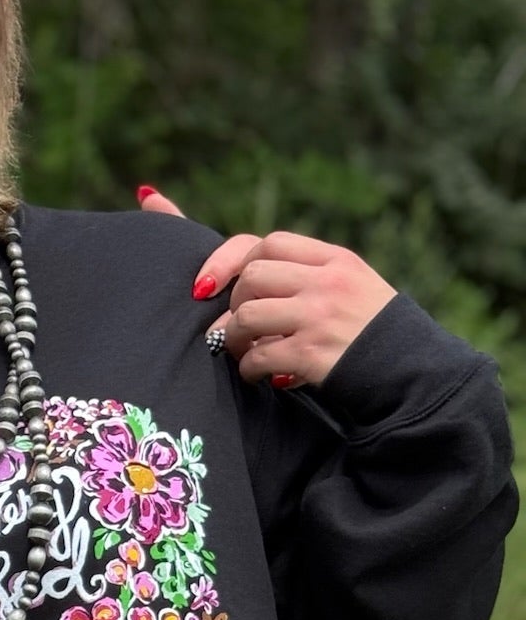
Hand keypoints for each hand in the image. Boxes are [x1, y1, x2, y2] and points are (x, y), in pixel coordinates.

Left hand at [137, 184, 394, 387]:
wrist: (413, 372)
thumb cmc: (374, 334)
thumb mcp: (353, 289)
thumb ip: (308, 280)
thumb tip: (243, 294)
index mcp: (336, 260)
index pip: (271, 242)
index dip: (230, 260)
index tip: (207, 285)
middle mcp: (327, 282)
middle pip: (253, 275)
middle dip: (233, 304)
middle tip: (237, 329)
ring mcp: (319, 315)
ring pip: (247, 314)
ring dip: (234, 338)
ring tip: (242, 353)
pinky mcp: (312, 352)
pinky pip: (258, 356)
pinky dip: (249, 369)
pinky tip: (258, 377)